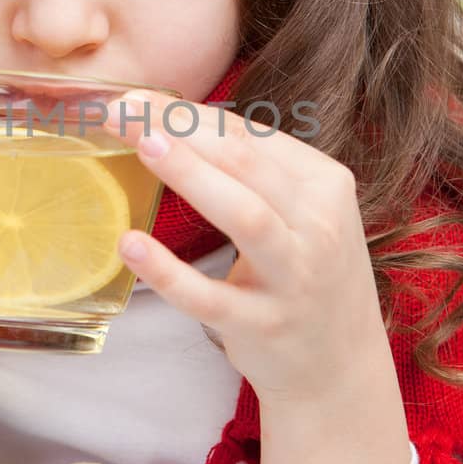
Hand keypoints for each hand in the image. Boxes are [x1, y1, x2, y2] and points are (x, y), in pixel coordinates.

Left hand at [103, 91, 397, 407]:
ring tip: (143, 146)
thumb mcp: (302, 213)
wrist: (341, 365)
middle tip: (122, 108)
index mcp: (323, 185)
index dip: (188, 112)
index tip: (133, 98)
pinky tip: (130, 245)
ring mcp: (293, 278)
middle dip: (182, 127)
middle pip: (247, 161)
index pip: (249, 135)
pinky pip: (210, 297)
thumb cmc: (305, 273)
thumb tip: (171, 121)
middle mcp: (317, 226)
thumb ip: (254, 172)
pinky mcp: (263, 326)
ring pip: (245, 216)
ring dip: (193, 176)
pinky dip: (168, 272)